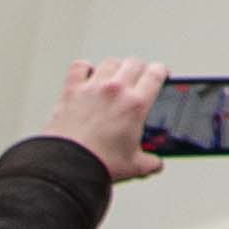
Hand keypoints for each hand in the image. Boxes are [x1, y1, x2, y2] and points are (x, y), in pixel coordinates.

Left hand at [44, 56, 166, 181]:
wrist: (67, 166)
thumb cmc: (98, 163)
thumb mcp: (134, 165)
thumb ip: (150, 162)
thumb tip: (155, 164)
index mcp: (135, 104)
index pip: (156, 73)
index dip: (161, 71)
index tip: (160, 75)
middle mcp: (116, 90)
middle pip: (134, 63)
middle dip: (140, 69)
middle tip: (139, 78)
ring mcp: (93, 87)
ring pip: (110, 62)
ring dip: (115, 67)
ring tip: (115, 77)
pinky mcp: (71, 90)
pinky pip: (80, 66)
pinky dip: (85, 68)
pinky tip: (87, 75)